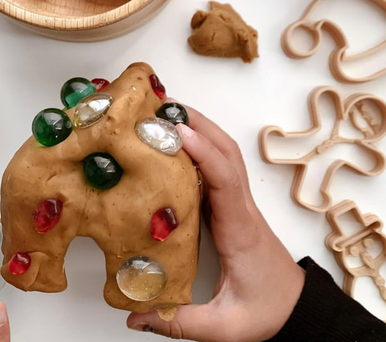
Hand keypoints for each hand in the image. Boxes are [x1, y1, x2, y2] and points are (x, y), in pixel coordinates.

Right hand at [127, 106, 304, 341]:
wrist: (295, 306)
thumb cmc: (266, 310)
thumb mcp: (225, 326)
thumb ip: (179, 322)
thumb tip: (134, 315)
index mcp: (240, 229)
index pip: (225, 180)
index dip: (204, 152)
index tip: (177, 132)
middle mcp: (241, 206)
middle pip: (227, 152)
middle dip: (199, 123)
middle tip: (163, 107)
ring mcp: (239, 202)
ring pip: (226, 153)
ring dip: (201, 128)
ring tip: (167, 116)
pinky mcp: (232, 204)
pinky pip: (219, 165)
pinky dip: (202, 146)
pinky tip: (178, 146)